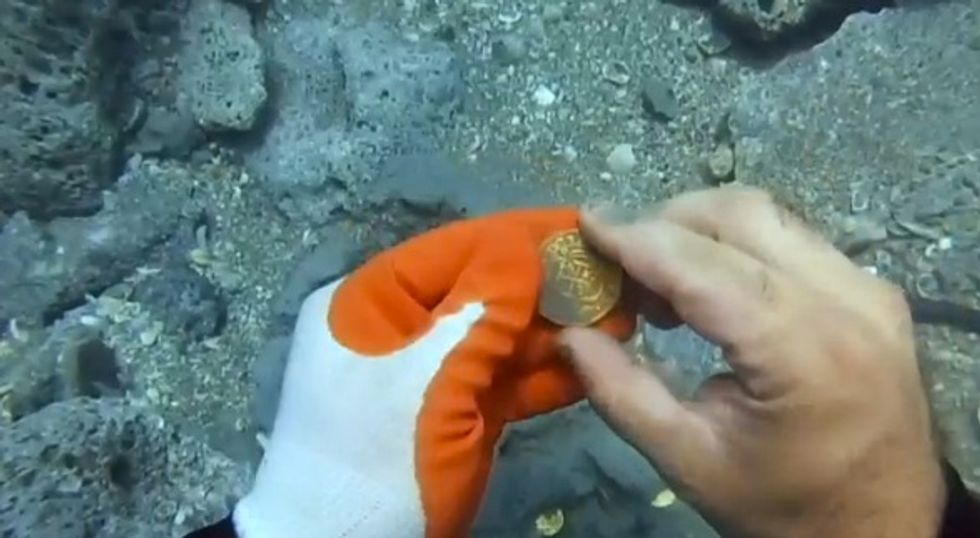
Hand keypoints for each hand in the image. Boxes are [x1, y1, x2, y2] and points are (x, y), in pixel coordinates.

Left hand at [233, 208, 633, 537]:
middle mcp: (400, 328)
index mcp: (372, 302)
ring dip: (559, 328)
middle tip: (619, 270)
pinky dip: (548, 373)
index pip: (457, 250)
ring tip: (626, 310)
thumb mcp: (430, 378)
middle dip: (550, 284)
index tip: (586, 222)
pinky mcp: (454, 413)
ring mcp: (429, 373)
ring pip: (501, 338)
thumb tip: (525, 245)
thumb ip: (482, 309)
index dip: (522, 235)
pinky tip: (599, 356)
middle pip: (484, 291)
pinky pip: (505, 381)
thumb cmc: (377, 454)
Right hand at [561, 187, 944, 537]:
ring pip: (769, 217)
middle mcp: (847, 302)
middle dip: (665, 224)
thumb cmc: (783, 505)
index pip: (704, 268)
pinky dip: (738, 246)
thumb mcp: (688, 461)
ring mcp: (870, 290)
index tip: (585, 224)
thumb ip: (621, 392)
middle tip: (618, 265)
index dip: (638, 238)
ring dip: (700, 229)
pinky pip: (794, 239)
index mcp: (803, 353)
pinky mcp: (877, 292)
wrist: (884, 529)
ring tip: (659, 282)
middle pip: (740, 218)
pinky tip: (710, 289)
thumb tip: (567, 332)